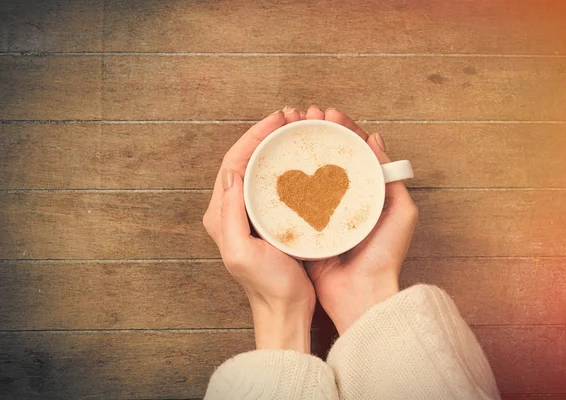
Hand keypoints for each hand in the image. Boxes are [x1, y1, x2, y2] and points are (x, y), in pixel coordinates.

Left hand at [203, 107, 314, 352]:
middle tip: (288, 118)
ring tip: (294, 129)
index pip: (233, 163)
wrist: (284, 309)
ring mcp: (250, 213)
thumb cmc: (266, 285)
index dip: (253, 136)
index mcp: (221, 214)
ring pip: (258, 168)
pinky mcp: (267, 218)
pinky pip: (272, 183)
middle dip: (264, 135)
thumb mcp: (241, 252)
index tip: (276, 120)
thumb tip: (231, 173)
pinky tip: (300, 158)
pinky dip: (284, 165)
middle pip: (244, 160)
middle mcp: (231, 210)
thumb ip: (230, 213)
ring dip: (274, 146)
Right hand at [303, 106, 418, 333]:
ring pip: (309, 173)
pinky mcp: (303, 226)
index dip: (342, 129)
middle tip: (304, 115)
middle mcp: (341, 198)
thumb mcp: (401, 214)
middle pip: (328, 157)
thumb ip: (392, 179)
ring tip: (288, 129)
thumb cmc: (384, 256)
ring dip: (299, 149)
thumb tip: (377, 139)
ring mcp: (321, 211)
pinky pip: (294, 199)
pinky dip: (287, 179)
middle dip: (316, 132)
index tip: (329, 114)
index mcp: (365, 192)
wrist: (361, 294)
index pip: (353, 152)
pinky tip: (277, 163)